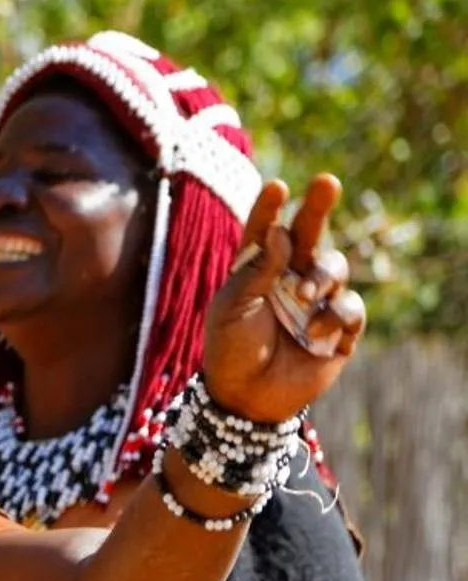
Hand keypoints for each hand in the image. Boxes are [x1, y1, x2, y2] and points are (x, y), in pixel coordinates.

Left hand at [202, 174, 366, 422]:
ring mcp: (317, 301)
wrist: (244, 399)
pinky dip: (335, 313)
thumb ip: (256, 271)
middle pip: (309, 234)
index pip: (266, 232)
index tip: (276, 186)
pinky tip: (314, 330)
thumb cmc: (230, 350)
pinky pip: (350, 306)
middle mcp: (290, 279)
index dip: (271, 209)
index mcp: (257, 271)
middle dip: (318, 207)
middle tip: (327, 181)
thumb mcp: (233, 308)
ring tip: (305, 295)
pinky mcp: (339, 328)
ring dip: (323, 274)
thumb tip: (281, 232)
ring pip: (335, 265)